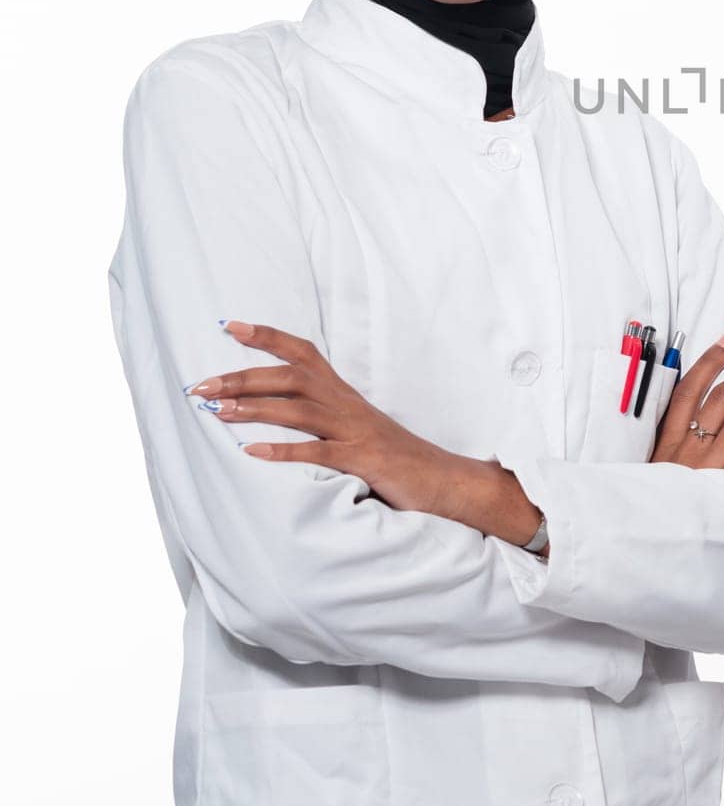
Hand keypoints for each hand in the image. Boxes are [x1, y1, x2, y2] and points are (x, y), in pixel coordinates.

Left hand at [191, 320, 489, 525]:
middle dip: (243, 377)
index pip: (303, 352)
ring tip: (216, 412)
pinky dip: (283, 451)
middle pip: (292, 377)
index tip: (229, 326)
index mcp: (344, 394)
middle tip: (199, 386)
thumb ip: (323, 415)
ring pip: (299, 409)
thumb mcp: (356, 428)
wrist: (442, 479)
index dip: (268, 337)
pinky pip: (318, 452)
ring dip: (254, 408)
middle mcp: (347, 404)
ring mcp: (355, 430)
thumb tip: (279, 408)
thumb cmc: (393, 457)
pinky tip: (251, 453)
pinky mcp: (362, 459)